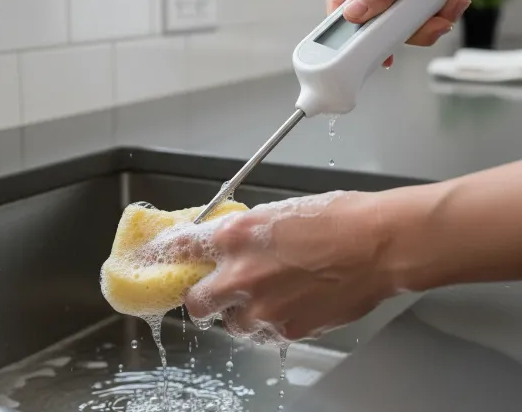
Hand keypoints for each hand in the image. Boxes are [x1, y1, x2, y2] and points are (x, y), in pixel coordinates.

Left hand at [178, 191, 407, 341]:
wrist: (376, 245)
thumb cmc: (334, 219)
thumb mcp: (276, 212)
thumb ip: (243, 234)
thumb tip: (227, 246)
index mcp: (234, 236)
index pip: (182, 248)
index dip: (174, 254)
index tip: (170, 258)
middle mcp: (240, 274)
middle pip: (195, 301)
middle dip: (202, 295)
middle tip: (217, 289)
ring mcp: (262, 307)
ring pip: (230, 323)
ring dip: (240, 312)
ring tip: (266, 297)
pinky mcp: (286, 330)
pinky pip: (264, 334)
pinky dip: (270, 323)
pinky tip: (291, 305)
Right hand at [327, 0, 501, 66]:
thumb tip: (353, 14)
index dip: (350, 25)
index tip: (365, 45)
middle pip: (373, 15)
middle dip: (403, 26)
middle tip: (427, 26)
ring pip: (397, 19)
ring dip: (425, 21)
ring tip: (449, 7)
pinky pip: (415, 13)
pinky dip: (435, 13)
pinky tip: (452, 1)